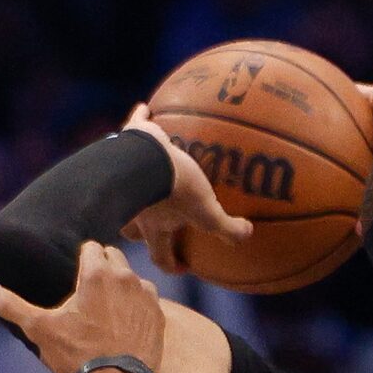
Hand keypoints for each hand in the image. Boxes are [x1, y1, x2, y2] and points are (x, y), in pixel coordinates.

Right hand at [0, 241, 163, 372]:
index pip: (91, 246)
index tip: (74, 276)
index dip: (80, 259)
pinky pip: (147, 299)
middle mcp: (127, 278)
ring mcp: (147, 296)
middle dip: (101, 268)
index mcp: (98, 273)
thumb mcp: (40, 329)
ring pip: (132, 277)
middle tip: (87, 293)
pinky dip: (136, 305)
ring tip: (105, 310)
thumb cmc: (78, 356)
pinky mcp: (159, 316)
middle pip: (114, 256)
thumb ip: (12, 305)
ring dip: (121, 286)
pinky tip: (124, 324)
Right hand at [120, 107, 253, 272]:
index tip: (181, 266)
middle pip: (132, 225)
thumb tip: (246, 235)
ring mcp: (127, 174)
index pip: (159, 255)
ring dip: (138, 183)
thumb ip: (226, 228)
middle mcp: (136, 204)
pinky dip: (140, 118)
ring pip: (126, 182)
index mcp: (153, 226)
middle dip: (139, 228)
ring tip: (147, 170)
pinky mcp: (127, 143)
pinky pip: (133, 127)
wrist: (144, 157)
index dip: (170, 264)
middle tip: (153, 220)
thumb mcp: (205, 213)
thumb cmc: (174, 190)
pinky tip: (146, 107)